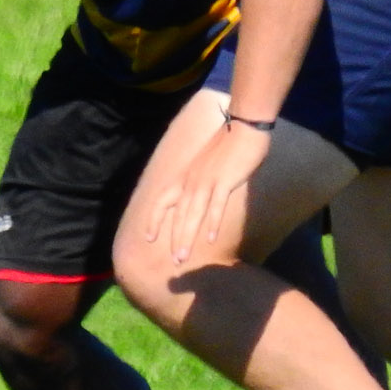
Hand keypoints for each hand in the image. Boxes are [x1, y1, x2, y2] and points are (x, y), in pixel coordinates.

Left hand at [144, 117, 270, 264]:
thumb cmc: (227, 146)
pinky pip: (216, 206)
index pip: (162, 200)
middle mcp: (191, 181)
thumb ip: (199, 181)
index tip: (148, 238)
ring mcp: (206, 181)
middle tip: (173, 262)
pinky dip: (212, 223)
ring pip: (192, 215)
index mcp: (185, 177)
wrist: (242, 126)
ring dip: (187, 238)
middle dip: (173, 240)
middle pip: (178, 215)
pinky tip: (210, 239)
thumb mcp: (205, 165)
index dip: (154, 219)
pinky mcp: (224, 181)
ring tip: (182, 258)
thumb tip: (198, 196)